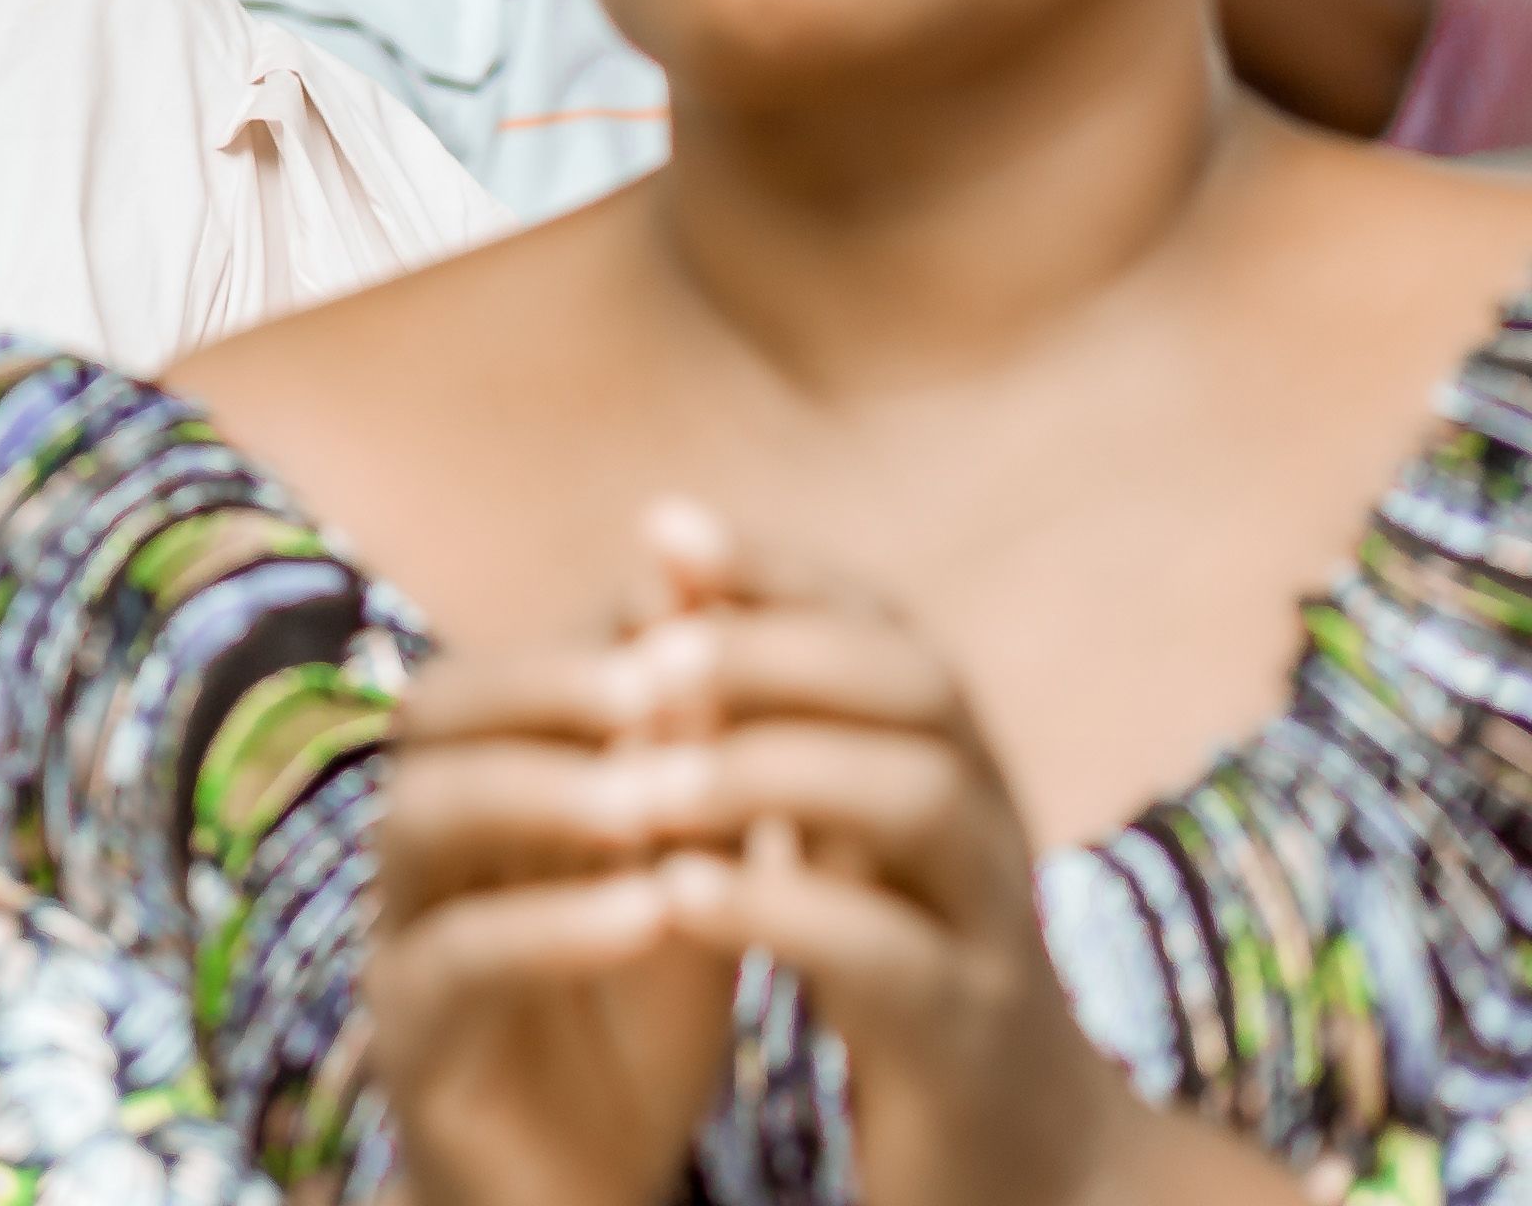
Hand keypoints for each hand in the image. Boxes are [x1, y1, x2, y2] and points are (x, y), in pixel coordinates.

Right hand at [374, 512, 754, 1205]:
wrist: (591, 1193)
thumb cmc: (634, 1028)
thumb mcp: (686, 882)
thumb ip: (691, 760)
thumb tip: (716, 595)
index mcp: (486, 795)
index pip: (510, 664)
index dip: (596, 635)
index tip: (709, 628)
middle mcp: (426, 851)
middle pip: (433, 712)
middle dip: (545, 685)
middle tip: (659, 688)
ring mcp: (404, 939)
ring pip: (418, 817)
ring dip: (539, 792)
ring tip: (652, 802)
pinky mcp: (413, 1044)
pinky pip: (449, 960)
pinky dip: (548, 924)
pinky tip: (648, 912)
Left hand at [584, 516, 1160, 1205]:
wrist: (1032, 1177)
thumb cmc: (903, 988)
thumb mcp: (845, 853)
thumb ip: (772, 731)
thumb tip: (657, 579)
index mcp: (957, 775)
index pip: (888, 628)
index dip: (783, 571)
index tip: (664, 527)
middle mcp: (991, 833)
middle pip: (922, 688)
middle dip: (780, 651)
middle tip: (644, 654)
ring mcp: (994, 938)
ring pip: (918, 801)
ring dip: (765, 772)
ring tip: (637, 781)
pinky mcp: (968, 1049)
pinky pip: (891, 958)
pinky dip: (780, 910)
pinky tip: (676, 892)